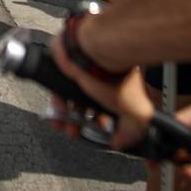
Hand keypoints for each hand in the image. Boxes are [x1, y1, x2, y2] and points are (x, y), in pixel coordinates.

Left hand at [49, 34, 153, 150]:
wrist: (94, 48)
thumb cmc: (113, 74)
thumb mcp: (133, 110)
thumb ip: (132, 130)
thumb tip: (121, 143)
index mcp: (119, 86)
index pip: (111, 110)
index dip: (103, 124)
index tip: (97, 132)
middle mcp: (101, 78)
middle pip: (89, 106)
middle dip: (82, 123)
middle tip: (76, 132)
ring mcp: (83, 71)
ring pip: (72, 98)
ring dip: (67, 117)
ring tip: (64, 125)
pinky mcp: (65, 67)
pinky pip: (59, 88)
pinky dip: (58, 102)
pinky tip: (58, 112)